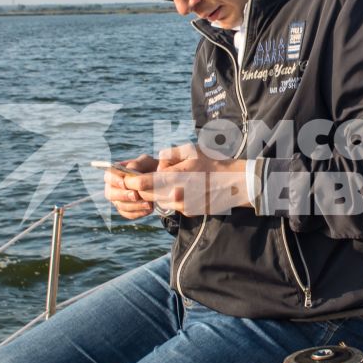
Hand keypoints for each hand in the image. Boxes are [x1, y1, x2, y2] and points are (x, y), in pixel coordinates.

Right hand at [103, 153, 159, 219]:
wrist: (159, 180)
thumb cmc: (150, 168)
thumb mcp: (145, 162)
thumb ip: (136, 164)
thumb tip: (129, 171)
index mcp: (114, 173)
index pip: (108, 177)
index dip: (114, 181)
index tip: (124, 183)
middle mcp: (113, 187)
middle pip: (110, 194)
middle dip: (123, 195)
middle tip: (135, 195)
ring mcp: (118, 200)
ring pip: (120, 206)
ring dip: (134, 206)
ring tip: (148, 203)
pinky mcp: (126, 210)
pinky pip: (129, 214)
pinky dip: (139, 212)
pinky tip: (149, 209)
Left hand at [121, 143, 251, 215]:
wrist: (236, 183)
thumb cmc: (214, 163)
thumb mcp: (191, 150)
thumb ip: (168, 155)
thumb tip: (156, 166)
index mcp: (175, 178)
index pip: (143, 184)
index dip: (130, 182)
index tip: (126, 178)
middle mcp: (176, 195)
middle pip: (147, 195)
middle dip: (140, 188)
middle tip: (136, 180)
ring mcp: (182, 206)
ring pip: (158, 201)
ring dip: (155, 193)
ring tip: (164, 181)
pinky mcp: (188, 212)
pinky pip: (171, 205)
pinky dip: (169, 198)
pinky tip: (180, 188)